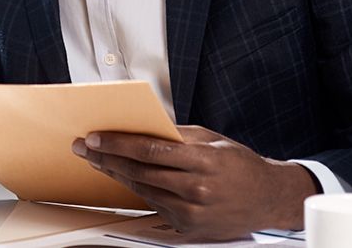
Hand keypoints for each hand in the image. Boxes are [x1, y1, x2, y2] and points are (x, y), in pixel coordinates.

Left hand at [71, 126, 317, 242]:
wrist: (267, 199)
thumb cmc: (239, 164)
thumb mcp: (212, 140)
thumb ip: (177, 135)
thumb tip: (142, 125)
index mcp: (203, 161)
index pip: (150, 150)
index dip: (118, 143)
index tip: (95, 137)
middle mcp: (196, 188)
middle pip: (140, 171)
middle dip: (106, 158)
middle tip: (84, 147)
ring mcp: (191, 211)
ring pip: (142, 189)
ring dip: (114, 174)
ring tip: (96, 160)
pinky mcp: (187, 227)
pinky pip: (153, 204)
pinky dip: (135, 189)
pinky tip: (120, 177)